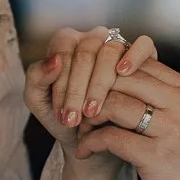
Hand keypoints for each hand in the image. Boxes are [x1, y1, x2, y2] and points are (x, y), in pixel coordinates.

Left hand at [25, 27, 157, 139]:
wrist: (92, 140)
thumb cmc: (64, 117)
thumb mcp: (39, 101)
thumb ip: (36, 79)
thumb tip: (54, 60)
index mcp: (65, 43)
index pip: (63, 51)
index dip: (61, 85)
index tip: (62, 115)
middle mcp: (91, 39)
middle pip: (86, 53)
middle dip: (77, 90)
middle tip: (74, 120)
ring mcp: (117, 44)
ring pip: (110, 51)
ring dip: (100, 84)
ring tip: (93, 112)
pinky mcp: (142, 55)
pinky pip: (143, 45)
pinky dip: (134, 56)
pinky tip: (123, 73)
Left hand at [74, 61, 179, 179]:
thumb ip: (165, 98)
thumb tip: (125, 77)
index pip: (141, 62)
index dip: (109, 71)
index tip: (92, 87)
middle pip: (123, 78)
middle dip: (93, 89)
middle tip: (78, 106)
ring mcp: (172, 130)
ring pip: (114, 103)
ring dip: (88, 116)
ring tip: (80, 128)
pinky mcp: (158, 157)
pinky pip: (111, 137)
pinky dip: (91, 142)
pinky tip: (85, 150)